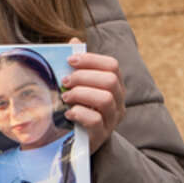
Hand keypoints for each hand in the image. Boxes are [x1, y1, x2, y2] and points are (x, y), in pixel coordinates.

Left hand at [60, 39, 125, 154]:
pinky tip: (68, 113)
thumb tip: (74, 40)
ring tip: (65, 97)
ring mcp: (112, 120)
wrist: (75, 141)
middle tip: (65, 82)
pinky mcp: (102, 136)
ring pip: (105, 99)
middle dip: (83, 77)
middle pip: (110, 80)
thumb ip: (77, 65)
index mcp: (115, 86)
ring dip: (80, 94)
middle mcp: (119, 102)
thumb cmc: (77, 108)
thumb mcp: (78, 86)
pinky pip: (95, 120)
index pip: (112, 65)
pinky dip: (79, 113)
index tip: (70, 61)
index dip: (91, 60)